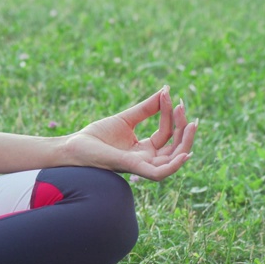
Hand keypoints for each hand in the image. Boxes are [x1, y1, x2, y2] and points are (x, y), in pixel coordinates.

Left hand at [65, 86, 196, 180]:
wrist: (73, 147)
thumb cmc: (96, 137)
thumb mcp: (126, 118)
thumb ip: (146, 108)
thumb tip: (165, 91)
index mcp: (144, 150)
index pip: (166, 133)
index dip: (170, 114)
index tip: (169, 94)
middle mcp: (145, 159)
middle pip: (174, 147)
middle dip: (184, 129)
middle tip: (183, 106)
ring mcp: (140, 165)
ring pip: (172, 160)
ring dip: (185, 142)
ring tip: (191, 123)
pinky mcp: (132, 167)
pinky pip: (159, 173)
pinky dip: (174, 166)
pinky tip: (185, 154)